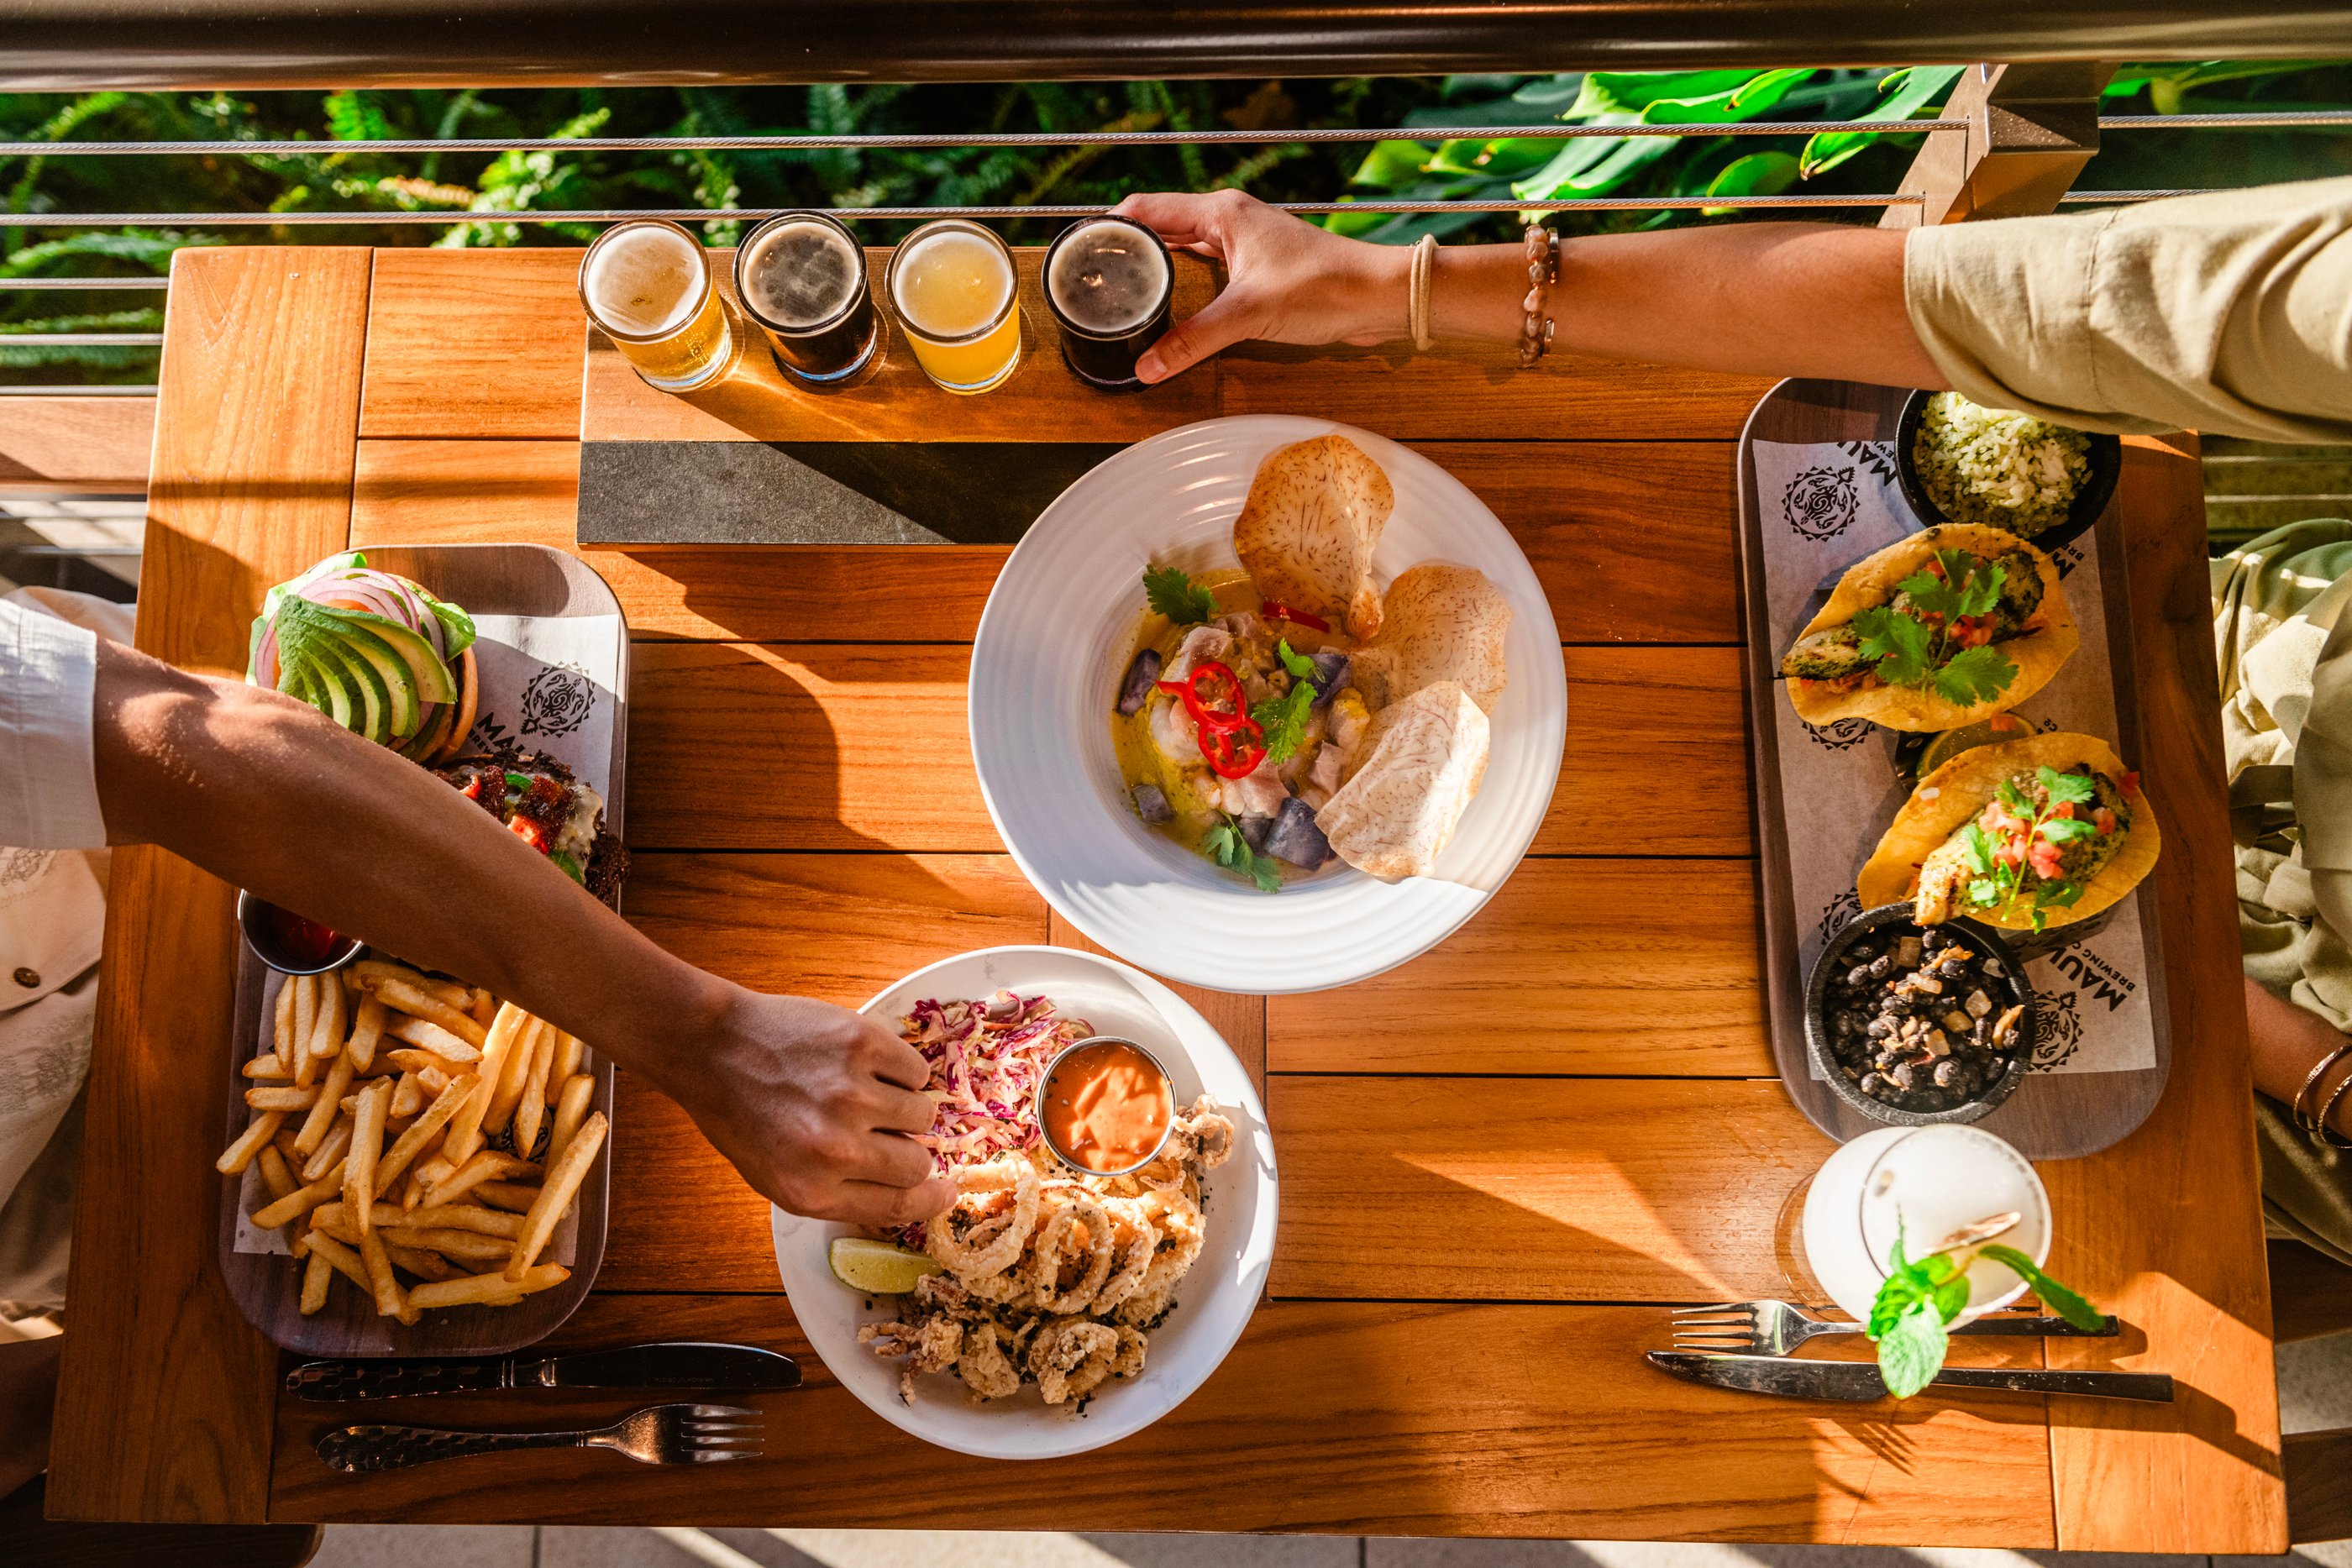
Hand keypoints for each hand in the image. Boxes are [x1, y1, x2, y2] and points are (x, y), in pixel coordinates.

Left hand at [661, 988, 953, 1227]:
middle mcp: (835, 1151)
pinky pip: (915, 1070)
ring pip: (922, 1113)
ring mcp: (851, 1095)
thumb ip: (838, 1191)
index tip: (945, 1192)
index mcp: (811, 1192)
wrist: (712, 1047)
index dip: (930, 1201)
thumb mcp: (776, 1174)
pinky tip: (862, 1065)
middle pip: (917, 1164)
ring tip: (863, 1091)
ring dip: (902, 1106)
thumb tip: (907, 1190)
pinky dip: (899, 1069)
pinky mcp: (862, 1045)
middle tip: (883, 1130)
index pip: (898, 1207)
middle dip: (907, 1149)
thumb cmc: (741, 1113)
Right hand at [1111, 190, 1409, 383]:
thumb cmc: (1326, 287)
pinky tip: (1172, 302)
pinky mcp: (1258, 265)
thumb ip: (1194, 340)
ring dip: (1156, 263)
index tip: (1080, 248)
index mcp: (1221, 213)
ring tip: (1124, 289)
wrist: (1379, 296)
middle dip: (1128, 246)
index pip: (1146, 208)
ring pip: (1183, 245)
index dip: (1109, 225)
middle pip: (1161, 225)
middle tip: (1095, 275)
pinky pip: (1206, 265)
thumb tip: (1148, 365)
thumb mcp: (1249, 315)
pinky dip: (1183, 279)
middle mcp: (1230, 219)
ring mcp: (1244, 241)